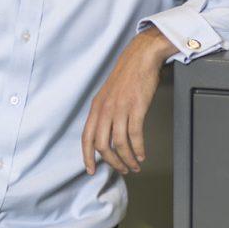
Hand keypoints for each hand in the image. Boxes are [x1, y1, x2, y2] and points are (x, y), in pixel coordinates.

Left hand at [82, 26, 176, 175]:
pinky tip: (142, 154)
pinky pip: (135, 135)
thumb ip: (104, 113)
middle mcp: (105, 110)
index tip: (90, 170)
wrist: (140, 57)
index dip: (87, 157)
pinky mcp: (136, 108)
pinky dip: (139, 149)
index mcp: (96, 107)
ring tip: (134, 166)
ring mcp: (120, 109)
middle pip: (102, 145)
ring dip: (127, 159)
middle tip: (121, 170)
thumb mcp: (108, 95)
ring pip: (119, 144)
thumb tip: (106, 134)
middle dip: (112, 162)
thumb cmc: (127, 76)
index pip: (86, 138)